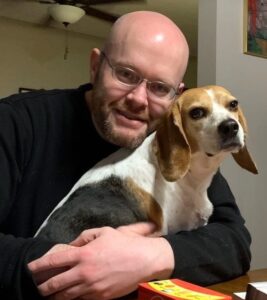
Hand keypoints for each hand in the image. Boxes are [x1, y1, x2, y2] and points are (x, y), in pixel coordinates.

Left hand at [28, 223, 173, 299]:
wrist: (145, 260)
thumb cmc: (124, 243)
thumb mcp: (104, 232)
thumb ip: (83, 237)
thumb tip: (70, 246)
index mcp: (83, 254)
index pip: (54, 261)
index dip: (38, 265)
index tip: (30, 268)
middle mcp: (84, 273)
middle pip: (55, 284)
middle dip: (42, 287)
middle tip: (37, 286)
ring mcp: (92, 288)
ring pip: (65, 296)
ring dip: (54, 296)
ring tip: (48, 295)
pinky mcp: (101, 297)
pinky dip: (71, 299)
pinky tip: (68, 296)